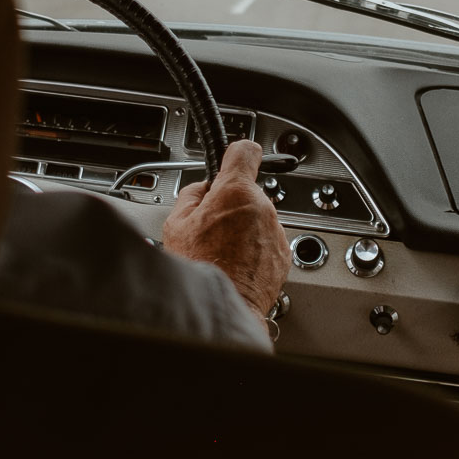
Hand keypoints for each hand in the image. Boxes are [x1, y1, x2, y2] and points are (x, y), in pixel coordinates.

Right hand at [163, 139, 289, 316]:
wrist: (223, 306)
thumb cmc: (201, 270)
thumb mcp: (175, 224)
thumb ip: (191, 196)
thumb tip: (201, 190)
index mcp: (235, 192)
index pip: (244, 152)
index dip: (234, 155)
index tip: (230, 161)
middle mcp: (262, 208)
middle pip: (247, 192)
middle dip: (230, 204)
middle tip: (210, 226)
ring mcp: (276, 232)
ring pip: (257, 218)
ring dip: (243, 228)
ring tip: (222, 250)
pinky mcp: (283, 255)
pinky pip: (266, 241)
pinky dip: (253, 248)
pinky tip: (235, 263)